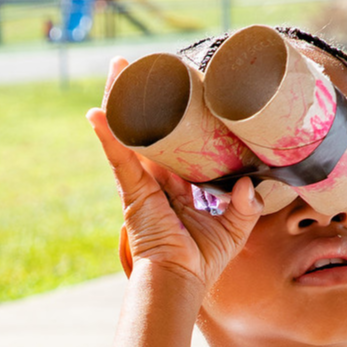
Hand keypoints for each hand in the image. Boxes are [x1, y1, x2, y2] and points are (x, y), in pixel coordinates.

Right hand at [89, 61, 259, 291]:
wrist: (180, 282)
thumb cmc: (202, 260)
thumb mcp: (235, 226)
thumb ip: (246, 204)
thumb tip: (251, 182)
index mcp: (176, 184)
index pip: (173, 141)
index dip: (175, 115)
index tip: (180, 87)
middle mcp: (155, 179)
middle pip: (145, 128)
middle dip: (140, 97)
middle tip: (138, 65)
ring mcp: (140, 183)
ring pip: (128, 133)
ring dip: (120, 101)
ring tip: (118, 68)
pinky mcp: (132, 192)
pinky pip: (119, 158)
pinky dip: (108, 136)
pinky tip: (95, 114)